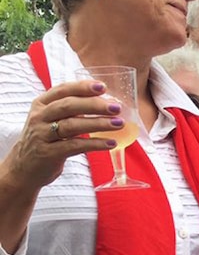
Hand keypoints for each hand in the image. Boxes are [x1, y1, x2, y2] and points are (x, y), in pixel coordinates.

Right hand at [7, 79, 122, 190]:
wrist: (24, 167)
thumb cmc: (46, 139)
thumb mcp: (52, 119)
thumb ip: (72, 110)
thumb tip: (107, 102)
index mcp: (42, 104)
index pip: (62, 90)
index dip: (82, 87)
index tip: (102, 86)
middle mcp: (39, 117)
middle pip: (68, 106)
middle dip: (95, 105)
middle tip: (116, 107)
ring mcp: (42, 135)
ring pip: (72, 125)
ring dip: (99, 124)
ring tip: (119, 124)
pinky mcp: (48, 154)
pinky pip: (75, 146)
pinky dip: (95, 144)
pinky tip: (110, 143)